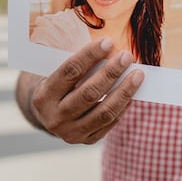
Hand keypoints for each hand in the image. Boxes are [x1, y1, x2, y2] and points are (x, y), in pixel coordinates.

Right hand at [24, 37, 144, 143]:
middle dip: (111, 73)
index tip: (108, 42)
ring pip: (104, 112)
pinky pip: (110, 123)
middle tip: (127, 56)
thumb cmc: (59, 86)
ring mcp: (71, 132)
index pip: (70, 71)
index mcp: (44, 96)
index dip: (90, 55)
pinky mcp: (86, 140)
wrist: (49, 116)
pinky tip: (133, 92)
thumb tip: (110, 50)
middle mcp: (55, 117)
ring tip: (138, 74)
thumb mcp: (58, 73)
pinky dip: (124, 106)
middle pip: (89, 93)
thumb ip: (79, 65)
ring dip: (124, 91)